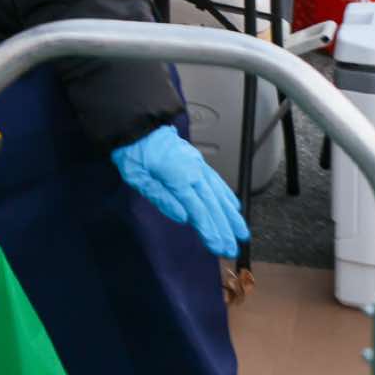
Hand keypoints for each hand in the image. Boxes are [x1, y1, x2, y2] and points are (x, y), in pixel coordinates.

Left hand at [110, 125, 248, 258]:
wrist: (136, 125)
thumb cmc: (132, 150)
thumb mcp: (137, 176)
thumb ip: (160, 197)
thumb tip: (183, 217)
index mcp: (177, 176)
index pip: (198, 210)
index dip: (210, 230)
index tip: (218, 247)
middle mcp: (193, 170)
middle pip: (213, 205)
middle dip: (224, 229)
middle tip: (232, 250)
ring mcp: (197, 164)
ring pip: (219, 194)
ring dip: (232, 216)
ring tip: (242, 234)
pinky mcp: (197, 161)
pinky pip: (217, 181)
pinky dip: (227, 195)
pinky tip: (234, 207)